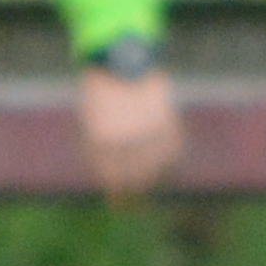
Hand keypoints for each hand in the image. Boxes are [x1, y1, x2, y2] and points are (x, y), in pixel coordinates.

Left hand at [74, 57, 183, 201]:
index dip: (119, 196)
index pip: (115, 180)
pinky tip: (166, 166)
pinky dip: (170, 157)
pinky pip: (172, 146)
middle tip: (136, 203)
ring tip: (150, 185)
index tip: (121, 207)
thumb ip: (102, 153)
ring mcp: (148, 129)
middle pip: (136, 177)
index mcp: (103, 142)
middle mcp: (127, 139)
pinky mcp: (165, 117)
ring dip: (154, 177)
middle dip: (136, 192)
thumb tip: (115, 183)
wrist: (116, 59)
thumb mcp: (92, 125)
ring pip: (157, 164)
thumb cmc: (99, 96)